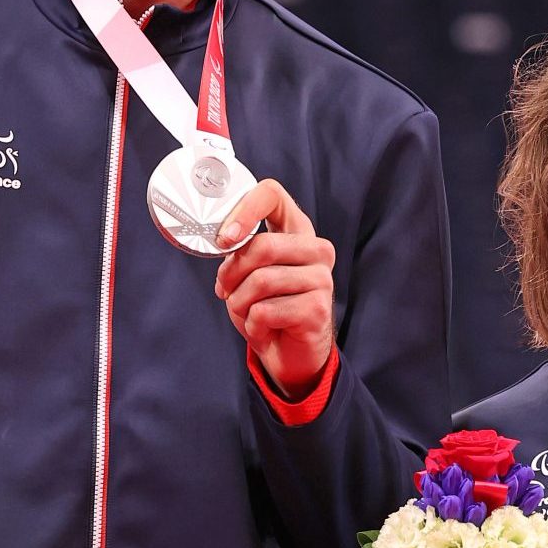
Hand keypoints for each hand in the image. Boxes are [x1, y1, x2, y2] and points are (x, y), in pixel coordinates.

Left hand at [213, 179, 334, 399]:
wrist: (290, 353)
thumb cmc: (266, 306)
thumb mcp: (247, 273)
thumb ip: (240, 251)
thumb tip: (225, 241)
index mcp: (296, 229)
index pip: (272, 194)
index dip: (244, 209)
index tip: (224, 237)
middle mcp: (316, 248)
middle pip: (262, 245)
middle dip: (232, 273)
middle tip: (226, 289)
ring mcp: (322, 278)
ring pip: (261, 281)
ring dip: (240, 302)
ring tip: (246, 312)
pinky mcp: (319, 309)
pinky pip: (266, 311)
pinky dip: (252, 325)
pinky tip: (263, 329)